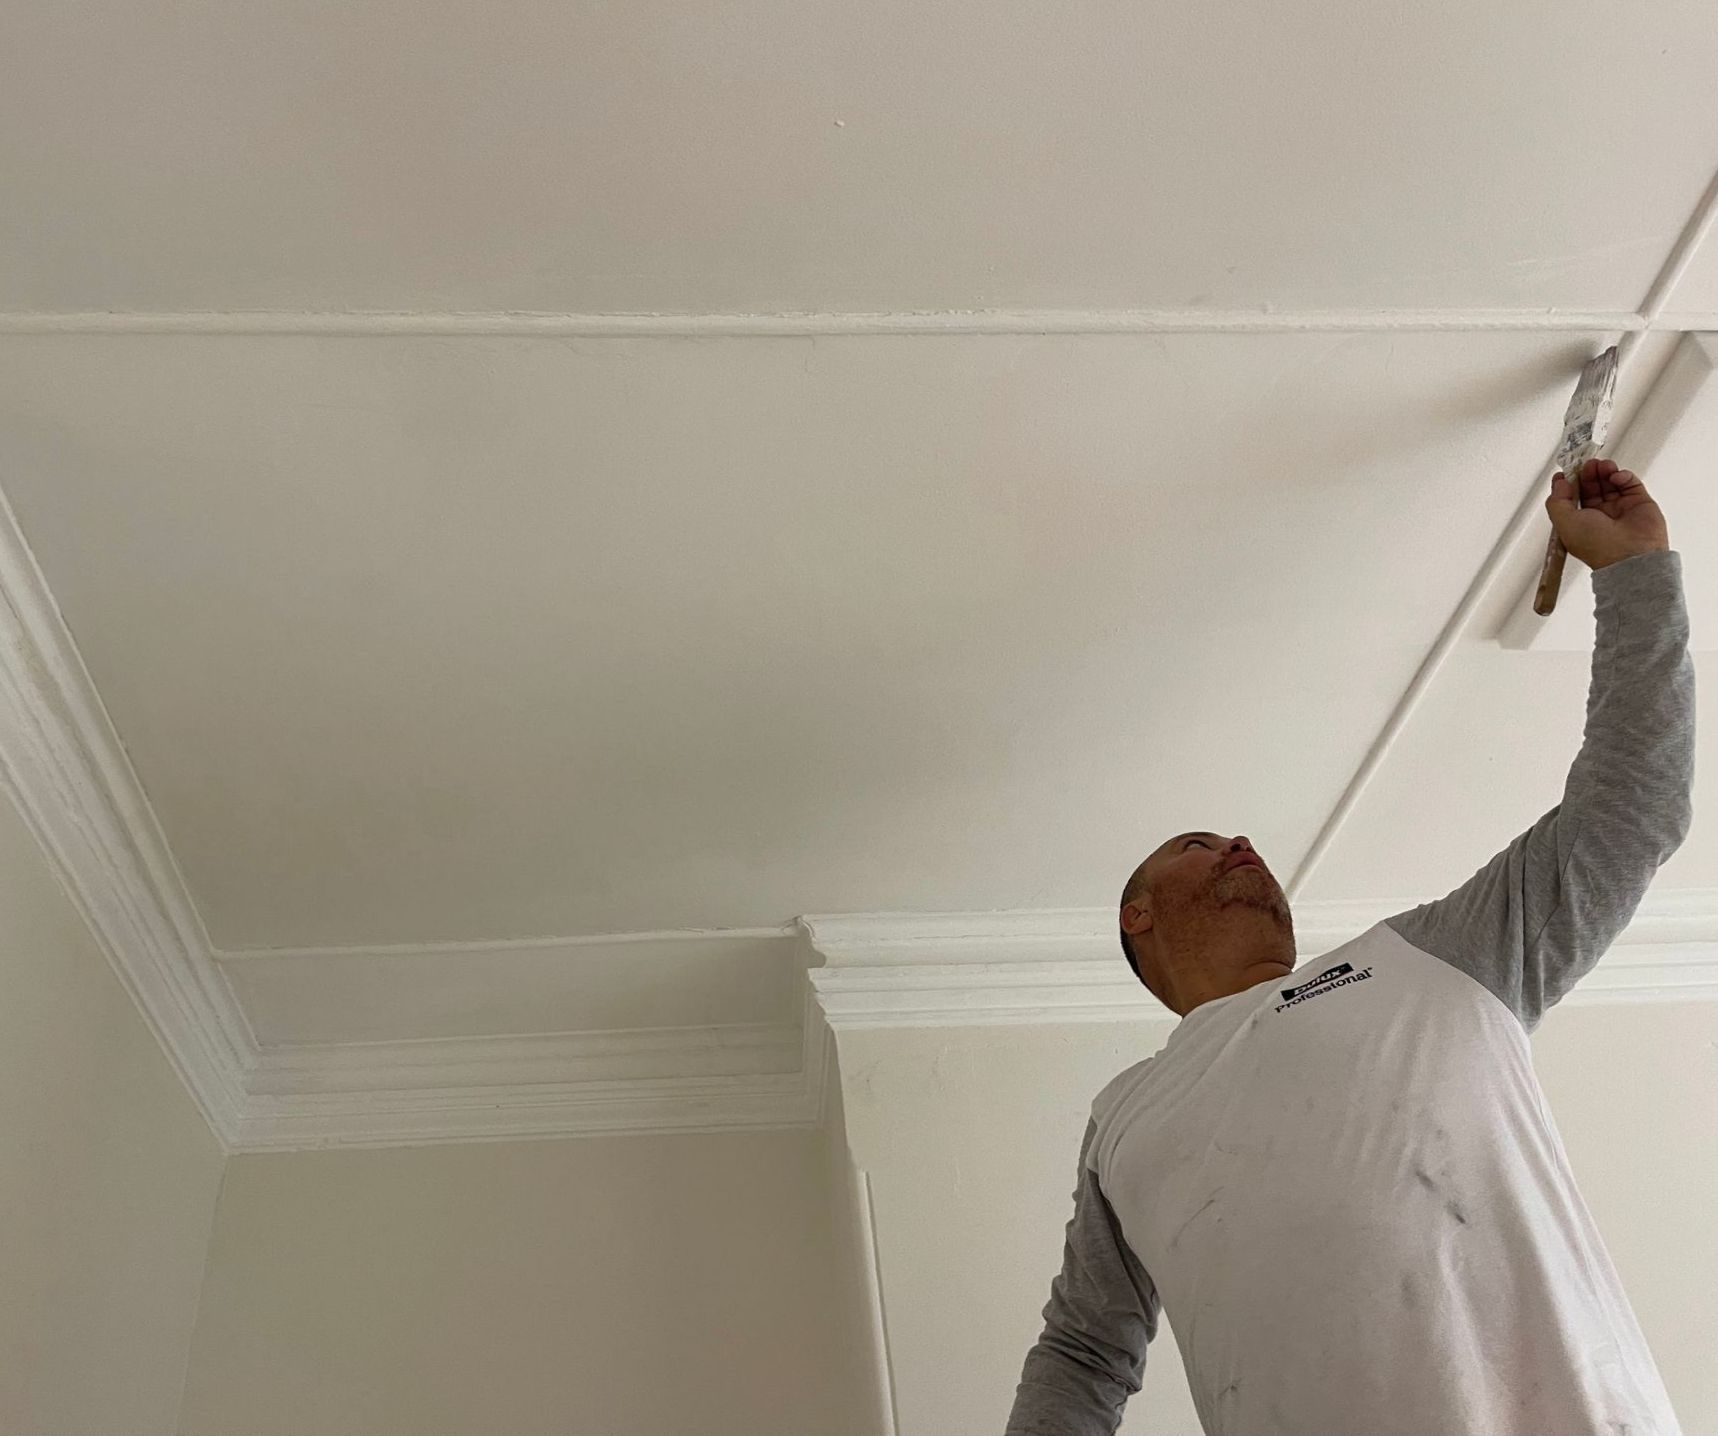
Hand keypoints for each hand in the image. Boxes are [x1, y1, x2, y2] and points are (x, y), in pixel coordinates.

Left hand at [1545, 458, 1669, 570]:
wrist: (1631, 555)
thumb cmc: (1598, 546)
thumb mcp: (1564, 524)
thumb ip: (1557, 502)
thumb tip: (1559, 483)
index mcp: (1580, 522)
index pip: (1572, 497)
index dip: (1568, 483)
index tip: (1566, 472)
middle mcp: (1599, 515)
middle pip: (1591, 486)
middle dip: (1586, 473)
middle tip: (1586, 463)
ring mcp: (1620, 508)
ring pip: (1609, 482)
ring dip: (1604, 471)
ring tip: (1601, 466)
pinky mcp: (1639, 502)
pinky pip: (1629, 483)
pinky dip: (1622, 476)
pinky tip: (1616, 477)